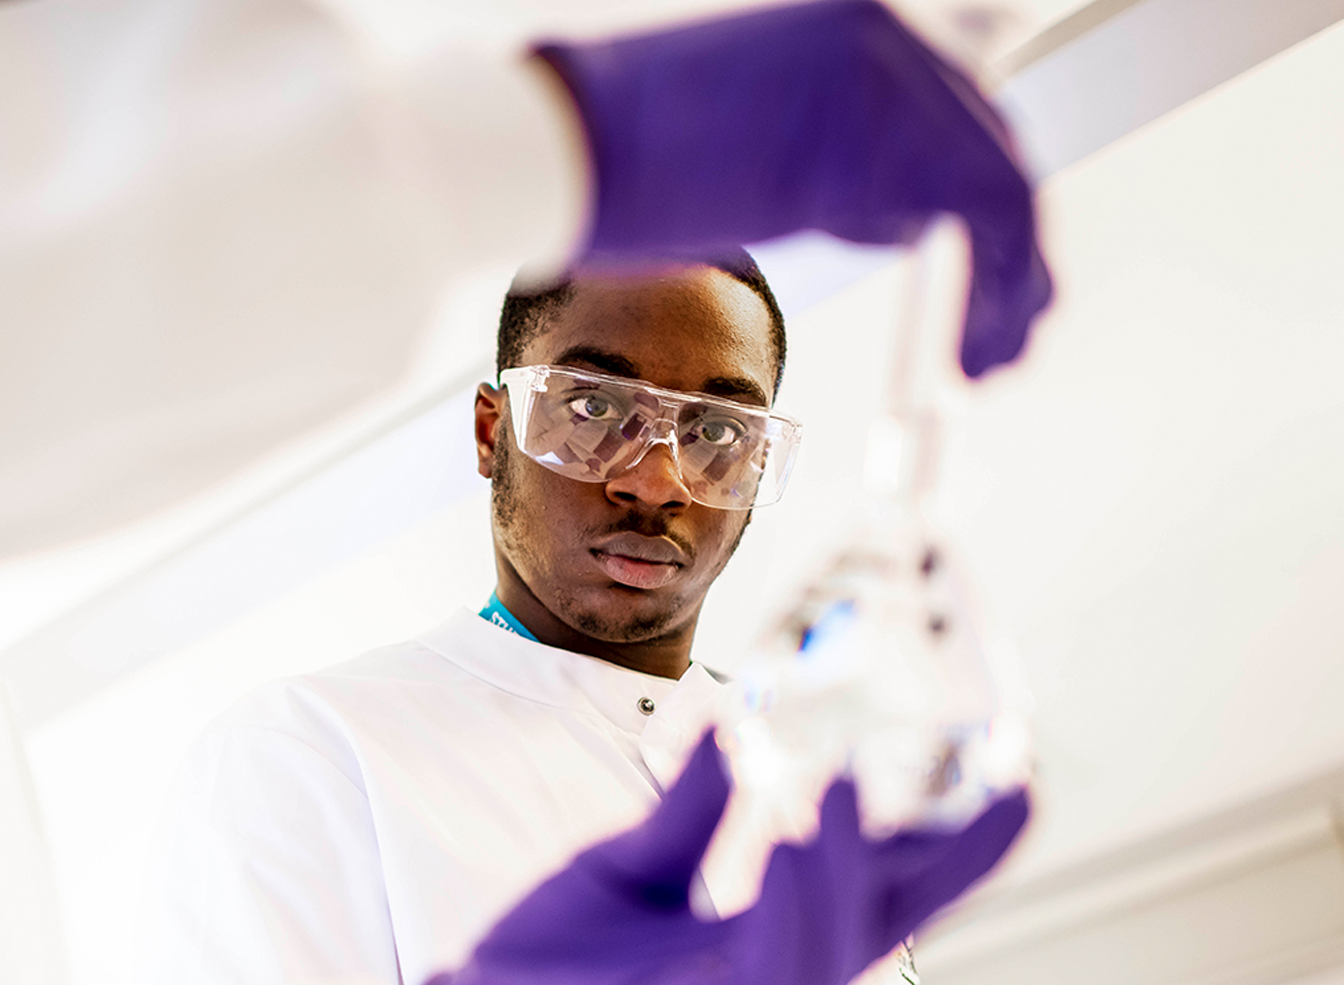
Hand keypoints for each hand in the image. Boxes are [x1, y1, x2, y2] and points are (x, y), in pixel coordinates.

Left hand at [385, 732, 1028, 984]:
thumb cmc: (546, 969)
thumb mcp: (624, 868)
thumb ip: (688, 813)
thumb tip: (737, 729)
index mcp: (763, 945)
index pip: (873, 891)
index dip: (948, 844)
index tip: (1015, 776)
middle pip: (883, 924)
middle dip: (953, 862)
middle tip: (1014, 781)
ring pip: (826, 952)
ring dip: (843, 867)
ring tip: (844, 783)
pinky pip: (763, 981)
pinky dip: (788, 912)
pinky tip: (786, 844)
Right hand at [536, 0, 1052, 377]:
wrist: (564, 150)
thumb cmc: (611, 165)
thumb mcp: (744, 159)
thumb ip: (820, 166)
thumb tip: (872, 209)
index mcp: (843, 31)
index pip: (948, 114)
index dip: (979, 204)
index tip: (990, 277)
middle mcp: (880, 37)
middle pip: (988, 143)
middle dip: (1013, 247)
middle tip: (1011, 330)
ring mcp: (890, 75)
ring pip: (1002, 185)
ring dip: (1011, 283)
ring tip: (992, 359)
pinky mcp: (891, 134)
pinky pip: (988, 219)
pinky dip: (996, 293)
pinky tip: (974, 353)